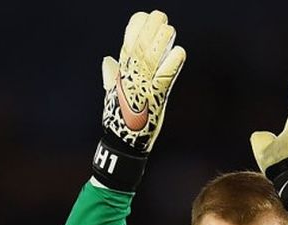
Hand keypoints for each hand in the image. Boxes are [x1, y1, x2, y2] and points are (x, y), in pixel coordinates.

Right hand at [102, 10, 185, 152]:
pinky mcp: (155, 99)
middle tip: (160, 15)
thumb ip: (111, 76)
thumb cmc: (120, 122)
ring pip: (151, 59)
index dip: (134, 30)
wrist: (123, 145)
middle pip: (139, 48)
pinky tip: (179, 51)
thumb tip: (108, 60)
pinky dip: (172, 64)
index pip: (126, 47)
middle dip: (149, 30)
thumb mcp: (113, 95)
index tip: (142, 16)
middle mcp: (130, 79)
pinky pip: (164, 78)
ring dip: (160, 42)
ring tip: (169, 28)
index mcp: (121, 76)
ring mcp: (142, 88)